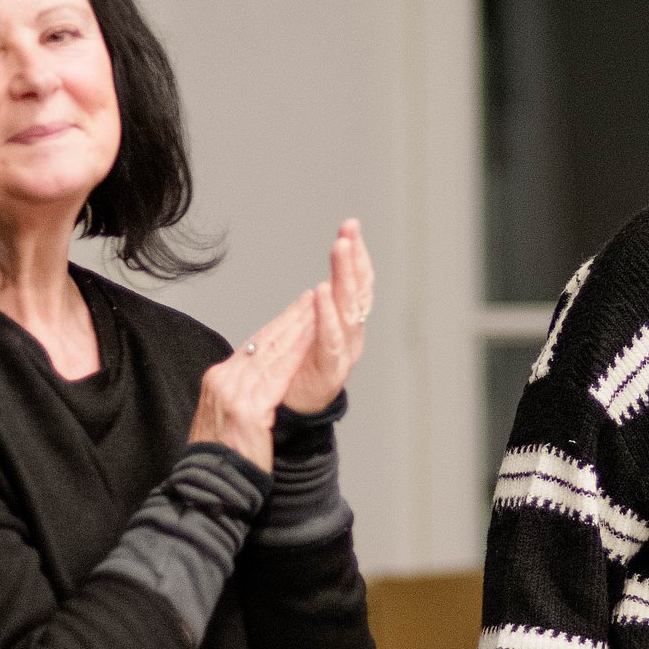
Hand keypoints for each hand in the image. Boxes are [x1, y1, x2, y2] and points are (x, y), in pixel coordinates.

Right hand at [188, 292, 316, 471]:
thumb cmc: (222, 458)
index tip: (294, 310)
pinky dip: (295, 355)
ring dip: (297, 328)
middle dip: (289, 318)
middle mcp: (223, 380)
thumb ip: (239, 394)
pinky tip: (311, 340)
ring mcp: (233, 392)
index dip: (276, 326)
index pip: (252, 346)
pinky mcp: (247, 408)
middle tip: (311, 296)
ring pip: (272, 352)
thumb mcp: (225, 417)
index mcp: (218, 380)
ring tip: (316, 308)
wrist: (210, 484)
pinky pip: (277, 375)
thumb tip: (255, 381)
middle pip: (262, 342)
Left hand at [282, 220, 373, 415]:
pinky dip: (326, 315)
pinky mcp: (329, 371)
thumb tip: (316, 291)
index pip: (356, 285)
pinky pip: (330, 340)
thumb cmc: (296, 379)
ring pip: (348, 309)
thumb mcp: (305, 339)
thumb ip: (312, 316)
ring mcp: (343, 354)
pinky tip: (320, 293)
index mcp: (346, 327)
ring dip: (344, 276)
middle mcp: (351, 337)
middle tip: (349, 230)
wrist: (291, 420)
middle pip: (357, 292)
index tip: (351, 228)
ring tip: (340, 248)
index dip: (356, 257)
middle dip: (353, 259)